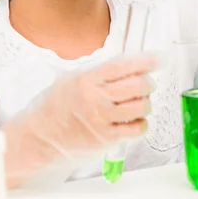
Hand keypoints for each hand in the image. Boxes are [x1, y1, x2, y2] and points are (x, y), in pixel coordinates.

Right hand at [25, 55, 156, 156]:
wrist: (40, 136)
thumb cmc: (55, 106)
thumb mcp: (71, 79)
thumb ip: (98, 73)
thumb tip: (127, 65)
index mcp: (88, 80)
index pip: (123, 66)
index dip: (144, 61)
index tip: (157, 59)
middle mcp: (96, 98)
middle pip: (137, 85)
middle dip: (149, 83)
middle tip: (148, 83)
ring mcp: (102, 119)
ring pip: (141, 107)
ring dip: (146, 103)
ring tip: (140, 103)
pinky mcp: (106, 139)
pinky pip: (136, 129)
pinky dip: (141, 123)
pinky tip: (135, 120)